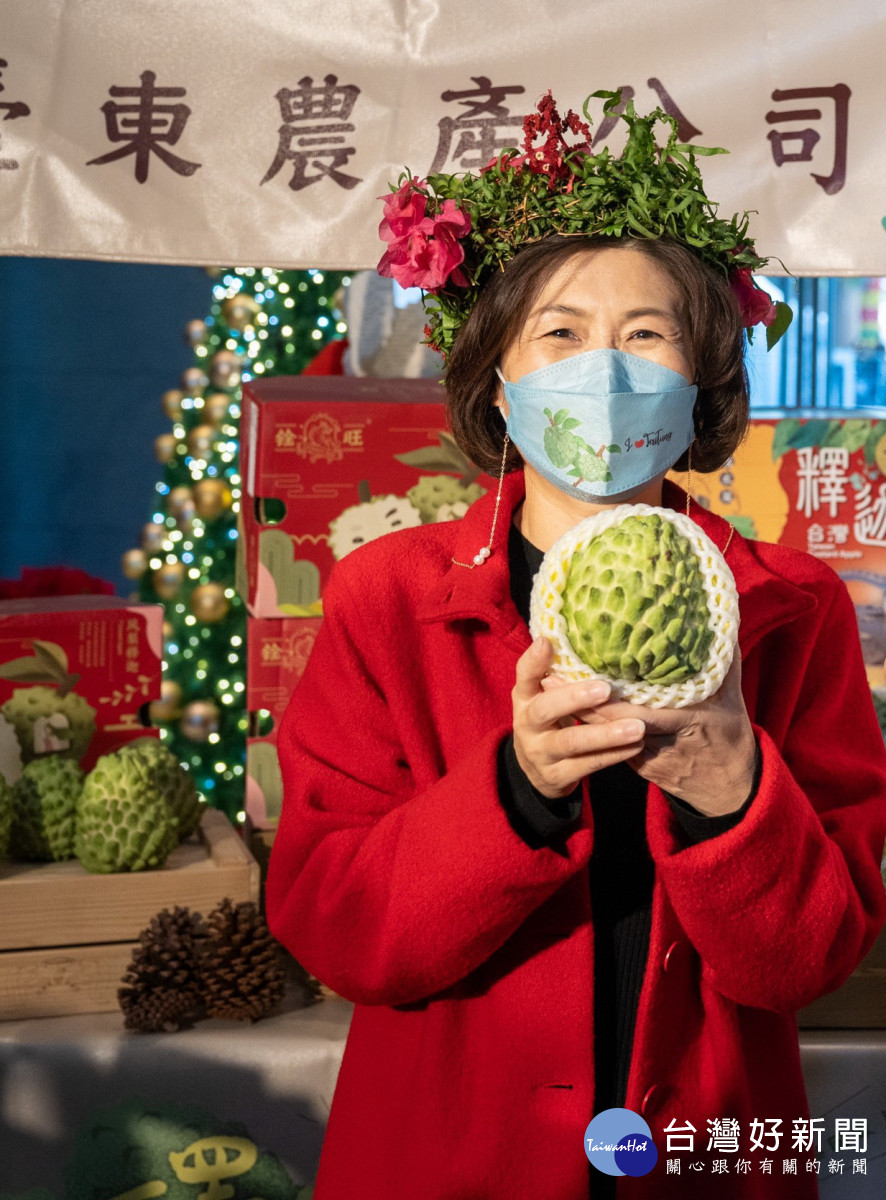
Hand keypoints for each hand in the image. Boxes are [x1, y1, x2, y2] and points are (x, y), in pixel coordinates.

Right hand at [512, 636, 646, 800]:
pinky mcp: (555, 776)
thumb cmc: (549, 719)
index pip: (524, 676)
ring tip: (637, 727)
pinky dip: (613, 755)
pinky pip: (586, 765)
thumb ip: (559, 674)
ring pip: (571, 742)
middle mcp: (526, 724)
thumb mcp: (544, 695)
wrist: (535, 769)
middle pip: (544, 709)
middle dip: (574, 698)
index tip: (547, 642)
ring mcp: (539, 752)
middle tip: (605, 689)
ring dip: (605, 735)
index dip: (533, 661)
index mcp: (523, 698)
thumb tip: (590, 637)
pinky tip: (635, 745)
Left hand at [544, 649, 755, 815]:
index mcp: (684, 723)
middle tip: (549, 677)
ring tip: (549, 686)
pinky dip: (590, 725)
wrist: (729, 788)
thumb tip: (719, 623)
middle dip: (579, 702)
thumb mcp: (731, 698)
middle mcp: (659, 743)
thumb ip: (723, 662)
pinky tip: (568, 707)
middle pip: (611, 724)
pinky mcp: (637, 765)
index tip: (581, 674)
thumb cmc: (731, 735)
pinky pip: (609, 744)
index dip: (606, 699)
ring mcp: (645, 758)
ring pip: (605, 735)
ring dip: (577, 713)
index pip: (637, 713)